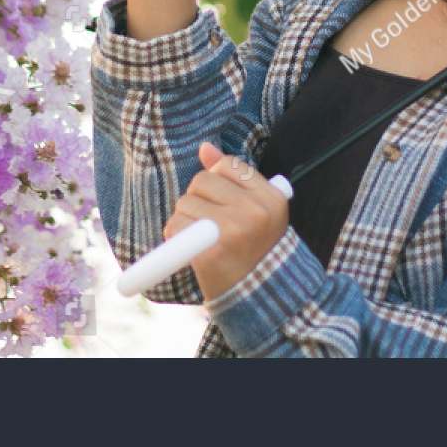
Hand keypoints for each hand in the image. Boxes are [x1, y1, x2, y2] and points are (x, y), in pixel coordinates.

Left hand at [164, 142, 289, 301]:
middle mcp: (254, 212)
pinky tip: (191, 250)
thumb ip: (233, 176)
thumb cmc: (256, 249)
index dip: (217, 180)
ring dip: (185, 219)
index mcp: (272, 198)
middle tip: (211, 223)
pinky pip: (175, 226)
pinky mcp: (210, 251)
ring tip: (203, 239)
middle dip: (198, 198)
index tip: (221, 201)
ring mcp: (233, 231)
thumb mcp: (257, 210)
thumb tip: (205, 148)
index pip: (228, 165)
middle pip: (202, 181)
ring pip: (185, 202)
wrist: (260, 299)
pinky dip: (175, 237)